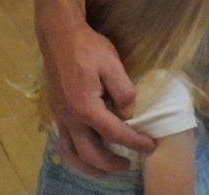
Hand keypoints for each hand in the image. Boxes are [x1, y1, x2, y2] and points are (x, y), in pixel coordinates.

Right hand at [39, 19, 155, 175]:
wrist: (60, 38)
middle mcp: (71, 119)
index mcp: (86, 108)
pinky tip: (86, 154)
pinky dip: (75, 156)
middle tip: (130, 164)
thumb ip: (123, 90)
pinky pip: (64, 144)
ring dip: (89, 167)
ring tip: (106, 170)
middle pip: (91, 153)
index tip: (150, 146)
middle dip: (111, 163)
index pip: (114, 133)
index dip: (134, 142)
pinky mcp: (57, 114)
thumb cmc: (88, 49)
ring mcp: (61, 118)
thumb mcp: (112, 64)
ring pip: (72, 155)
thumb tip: (129, 110)